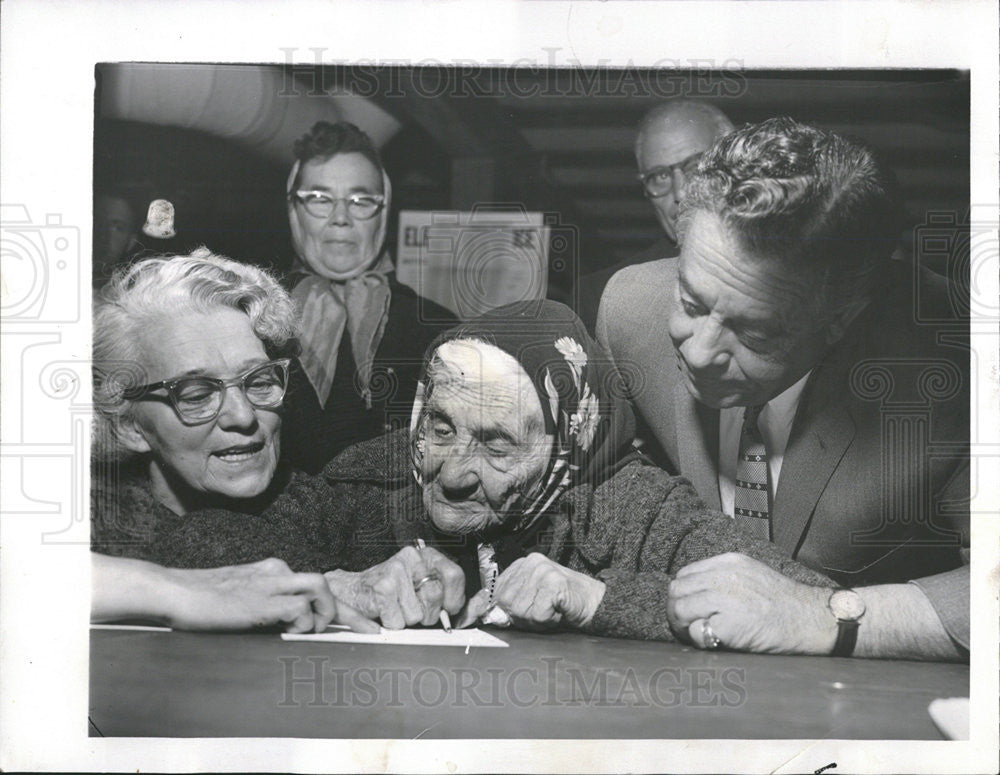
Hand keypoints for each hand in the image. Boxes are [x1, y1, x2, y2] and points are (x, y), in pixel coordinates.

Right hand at [165, 557, 378, 633]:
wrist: (174, 592)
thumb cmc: (202, 601)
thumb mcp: (240, 599)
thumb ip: (266, 607)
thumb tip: (289, 626)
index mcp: (272, 570)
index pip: (313, 585)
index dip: (340, 606)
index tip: (359, 623)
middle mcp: (276, 571)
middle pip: (324, 584)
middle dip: (350, 611)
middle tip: (370, 632)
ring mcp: (269, 583)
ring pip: (318, 586)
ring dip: (325, 612)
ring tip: (316, 632)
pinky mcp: (261, 600)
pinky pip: (298, 608)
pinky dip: (303, 622)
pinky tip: (293, 633)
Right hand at [325, 545, 464, 629]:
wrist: (352, 590)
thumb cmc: (392, 591)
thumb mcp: (420, 584)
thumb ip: (446, 594)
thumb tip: (472, 608)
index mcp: (424, 554)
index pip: (454, 574)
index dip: (455, 598)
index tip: (449, 609)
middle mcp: (410, 558)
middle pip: (435, 598)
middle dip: (427, 614)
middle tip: (413, 609)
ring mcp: (395, 572)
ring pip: (417, 615)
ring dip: (407, 620)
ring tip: (395, 608)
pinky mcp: (381, 589)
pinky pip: (399, 622)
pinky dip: (392, 624)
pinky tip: (383, 611)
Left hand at [491, 553, 605, 629]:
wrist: (593, 602)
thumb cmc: (560, 605)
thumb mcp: (529, 602)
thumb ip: (507, 604)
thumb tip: (476, 614)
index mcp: (520, 565)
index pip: (494, 590)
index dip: (490, 609)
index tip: (481, 618)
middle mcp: (529, 562)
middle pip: (506, 602)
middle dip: (522, 616)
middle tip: (541, 613)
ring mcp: (542, 570)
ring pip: (520, 610)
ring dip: (536, 620)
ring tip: (551, 612)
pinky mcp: (553, 582)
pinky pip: (538, 614)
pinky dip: (549, 620)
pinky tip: (559, 611)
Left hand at [666, 553, 836, 653]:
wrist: (813, 618)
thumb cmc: (784, 603)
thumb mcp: (751, 575)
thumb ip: (724, 579)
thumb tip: (695, 593)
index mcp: (728, 562)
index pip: (684, 575)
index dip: (682, 594)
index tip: (688, 609)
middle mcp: (724, 576)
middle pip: (677, 591)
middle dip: (676, 610)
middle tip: (686, 626)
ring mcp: (726, 599)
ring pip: (680, 609)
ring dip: (682, 625)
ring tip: (696, 635)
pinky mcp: (730, 623)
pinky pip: (696, 630)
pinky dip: (698, 638)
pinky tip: (713, 641)